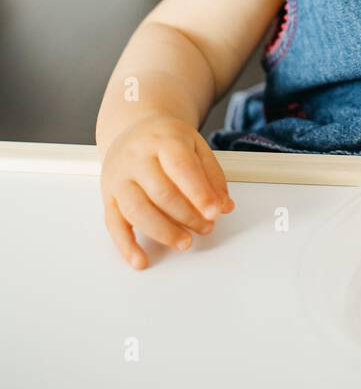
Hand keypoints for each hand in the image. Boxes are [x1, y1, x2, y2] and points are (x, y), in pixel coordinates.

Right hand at [100, 114, 233, 269]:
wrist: (133, 129)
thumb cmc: (167, 141)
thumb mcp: (196, 146)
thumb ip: (212, 175)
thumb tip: (224, 206)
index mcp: (163, 140)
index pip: (181, 167)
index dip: (199, 192)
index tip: (214, 212)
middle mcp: (136, 157)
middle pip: (160, 192)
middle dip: (187, 216)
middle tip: (206, 228)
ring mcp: (119, 178)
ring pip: (136, 210)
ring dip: (163, 232)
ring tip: (185, 243)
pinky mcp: (108, 197)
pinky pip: (113, 225)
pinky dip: (126, 246)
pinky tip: (141, 260)